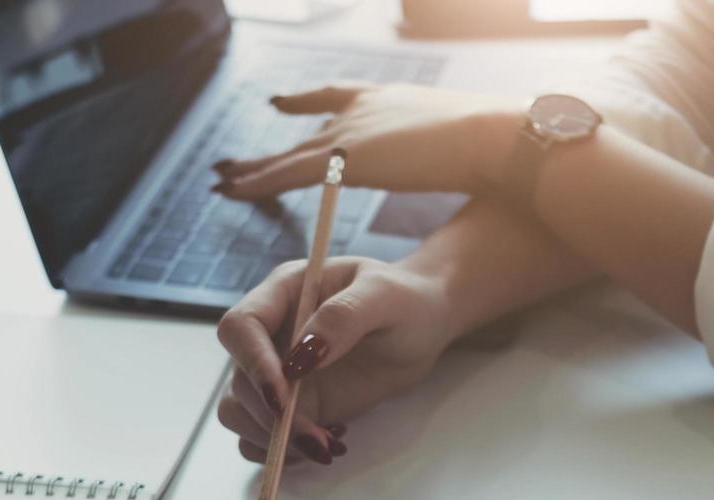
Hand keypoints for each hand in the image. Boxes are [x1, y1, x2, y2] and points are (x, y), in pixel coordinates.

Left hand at [213, 83, 518, 199]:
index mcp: (389, 99)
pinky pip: (284, 174)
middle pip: (303, 126)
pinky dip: (256, 183)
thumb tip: (472, 166)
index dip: (306, 102)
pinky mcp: (339, 159)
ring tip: (220, 176)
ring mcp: (349, 131)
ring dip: (252, 168)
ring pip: (286, 155)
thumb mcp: (464, 142)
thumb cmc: (492, 144)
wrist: (487, 137)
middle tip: (236, 153)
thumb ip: (452, 151)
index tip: (279, 101)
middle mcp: (361, 109)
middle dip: (270, 145)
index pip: (337, 96)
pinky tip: (231, 190)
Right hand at [216, 256, 455, 464]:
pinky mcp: (293, 407)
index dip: (251, 364)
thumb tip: (299, 359)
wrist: (422, 328)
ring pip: (241, 414)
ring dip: (275, 441)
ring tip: (328, 444)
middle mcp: (270, 335)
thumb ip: (343, 318)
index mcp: (283, 295)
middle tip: (318, 440)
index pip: (240, 328)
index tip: (282, 399)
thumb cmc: (405, 300)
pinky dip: (286, 451)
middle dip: (272, 419)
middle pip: (238, 382)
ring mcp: (278, 374)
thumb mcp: (384, 297)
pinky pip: (263, 437)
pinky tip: (329, 442)